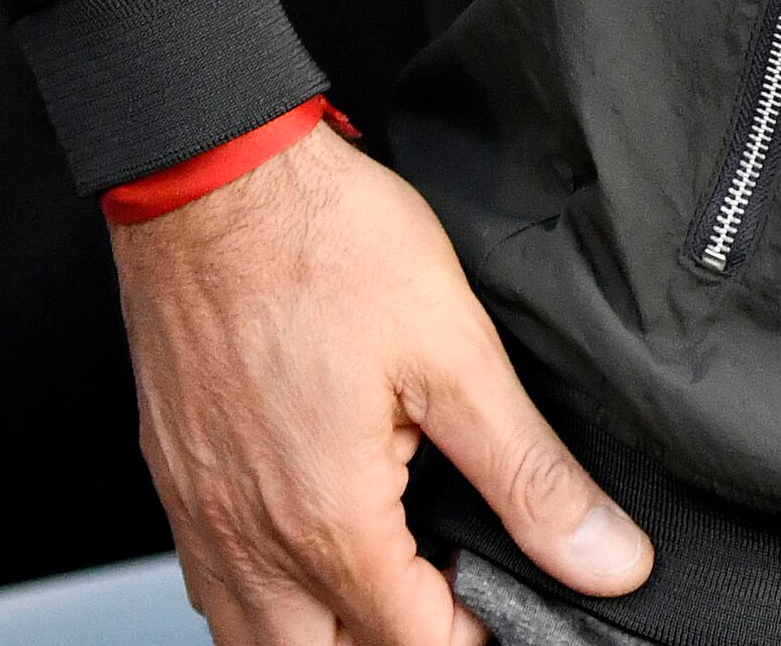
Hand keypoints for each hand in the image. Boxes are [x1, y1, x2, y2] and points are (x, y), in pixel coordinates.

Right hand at [109, 121, 651, 645]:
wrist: (212, 181)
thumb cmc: (325, 245)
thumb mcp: (457, 355)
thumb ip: (530, 475)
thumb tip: (604, 560)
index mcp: (328, 522)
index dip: (476, 636)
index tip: (513, 604)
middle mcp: (249, 540)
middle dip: (395, 644)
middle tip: (456, 598)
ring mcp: (201, 516)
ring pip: (254, 640)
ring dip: (325, 633)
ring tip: (391, 584)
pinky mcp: (176, 479)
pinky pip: (213, 588)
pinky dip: (264, 598)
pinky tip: (311, 552)